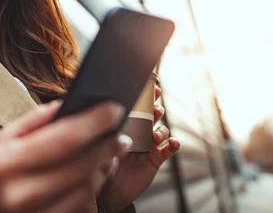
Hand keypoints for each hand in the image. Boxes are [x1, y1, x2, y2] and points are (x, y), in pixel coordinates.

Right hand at [0, 100, 133, 212]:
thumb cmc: (1, 175)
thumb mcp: (6, 142)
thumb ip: (33, 120)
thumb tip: (66, 104)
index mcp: (10, 163)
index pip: (64, 138)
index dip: (94, 122)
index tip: (114, 108)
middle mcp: (24, 193)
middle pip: (82, 165)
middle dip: (107, 146)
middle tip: (120, 135)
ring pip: (87, 188)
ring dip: (104, 168)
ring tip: (110, 153)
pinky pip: (83, 206)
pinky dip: (95, 188)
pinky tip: (97, 174)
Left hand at [99, 79, 180, 212]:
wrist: (107, 189)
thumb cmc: (100, 162)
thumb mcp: (98, 141)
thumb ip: (103, 127)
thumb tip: (102, 111)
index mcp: (125, 122)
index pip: (136, 103)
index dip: (145, 93)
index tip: (150, 84)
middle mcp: (139, 129)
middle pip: (152, 113)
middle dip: (155, 106)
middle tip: (155, 105)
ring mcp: (149, 142)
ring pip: (161, 129)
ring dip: (161, 128)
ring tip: (155, 135)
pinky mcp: (156, 157)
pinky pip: (170, 148)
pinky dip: (174, 144)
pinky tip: (173, 143)